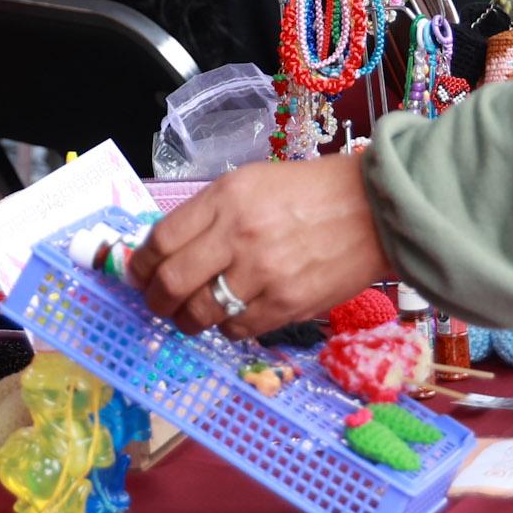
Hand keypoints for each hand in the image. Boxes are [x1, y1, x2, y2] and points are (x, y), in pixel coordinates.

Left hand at [128, 152, 392, 337]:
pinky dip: (227, 328)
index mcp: (227, 197)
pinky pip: (237, 330)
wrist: (373, 210)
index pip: (162, 240)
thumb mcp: (251, 183)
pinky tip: (233, 316)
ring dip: (187, 320)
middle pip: (173, 282)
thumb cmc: (310, 192)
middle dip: (156, 300)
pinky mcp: (286, 304)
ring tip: (191, 316)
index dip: (142, 265)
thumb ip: (210, 214)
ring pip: (201, 313)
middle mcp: (239, 235)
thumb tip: (169, 251)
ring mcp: (263, 273)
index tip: (139, 274)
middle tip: (158, 304)